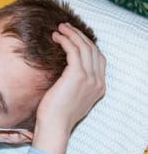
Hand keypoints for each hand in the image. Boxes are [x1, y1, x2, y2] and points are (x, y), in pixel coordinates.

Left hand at [32, 23, 105, 153]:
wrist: (54, 126)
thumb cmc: (56, 115)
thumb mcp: (70, 97)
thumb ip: (74, 84)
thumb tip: (64, 72)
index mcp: (99, 87)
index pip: (98, 58)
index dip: (87, 44)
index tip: (73, 37)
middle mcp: (98, 81)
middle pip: (93, 50)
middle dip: (79, 35)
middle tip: (65, 27)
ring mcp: (90, 78)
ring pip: (84, 47)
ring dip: (71, 35)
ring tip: (59, 28)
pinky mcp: (77, 75)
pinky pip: (74, 51)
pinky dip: (66, 41)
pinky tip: (56, 37)